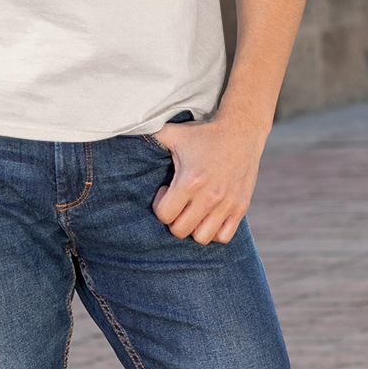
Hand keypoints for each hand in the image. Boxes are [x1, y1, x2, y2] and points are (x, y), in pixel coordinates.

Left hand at [151, 116, 264, 244]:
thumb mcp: (174, 132)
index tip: (166, 191)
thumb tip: (125, 132)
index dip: (160, 206)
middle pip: (180, 230)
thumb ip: (151, 136)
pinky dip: (214, 232)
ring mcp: (227, 204)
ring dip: (193, 228)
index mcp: (190, 181)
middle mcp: (209, 196)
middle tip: (178, 202)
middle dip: (173, 219)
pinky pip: (224, 237)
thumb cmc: (204, 133)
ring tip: (193, 211)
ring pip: (201, 238)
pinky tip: (209, 216)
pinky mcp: (241, 207)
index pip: (164, 215)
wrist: (242, 130)